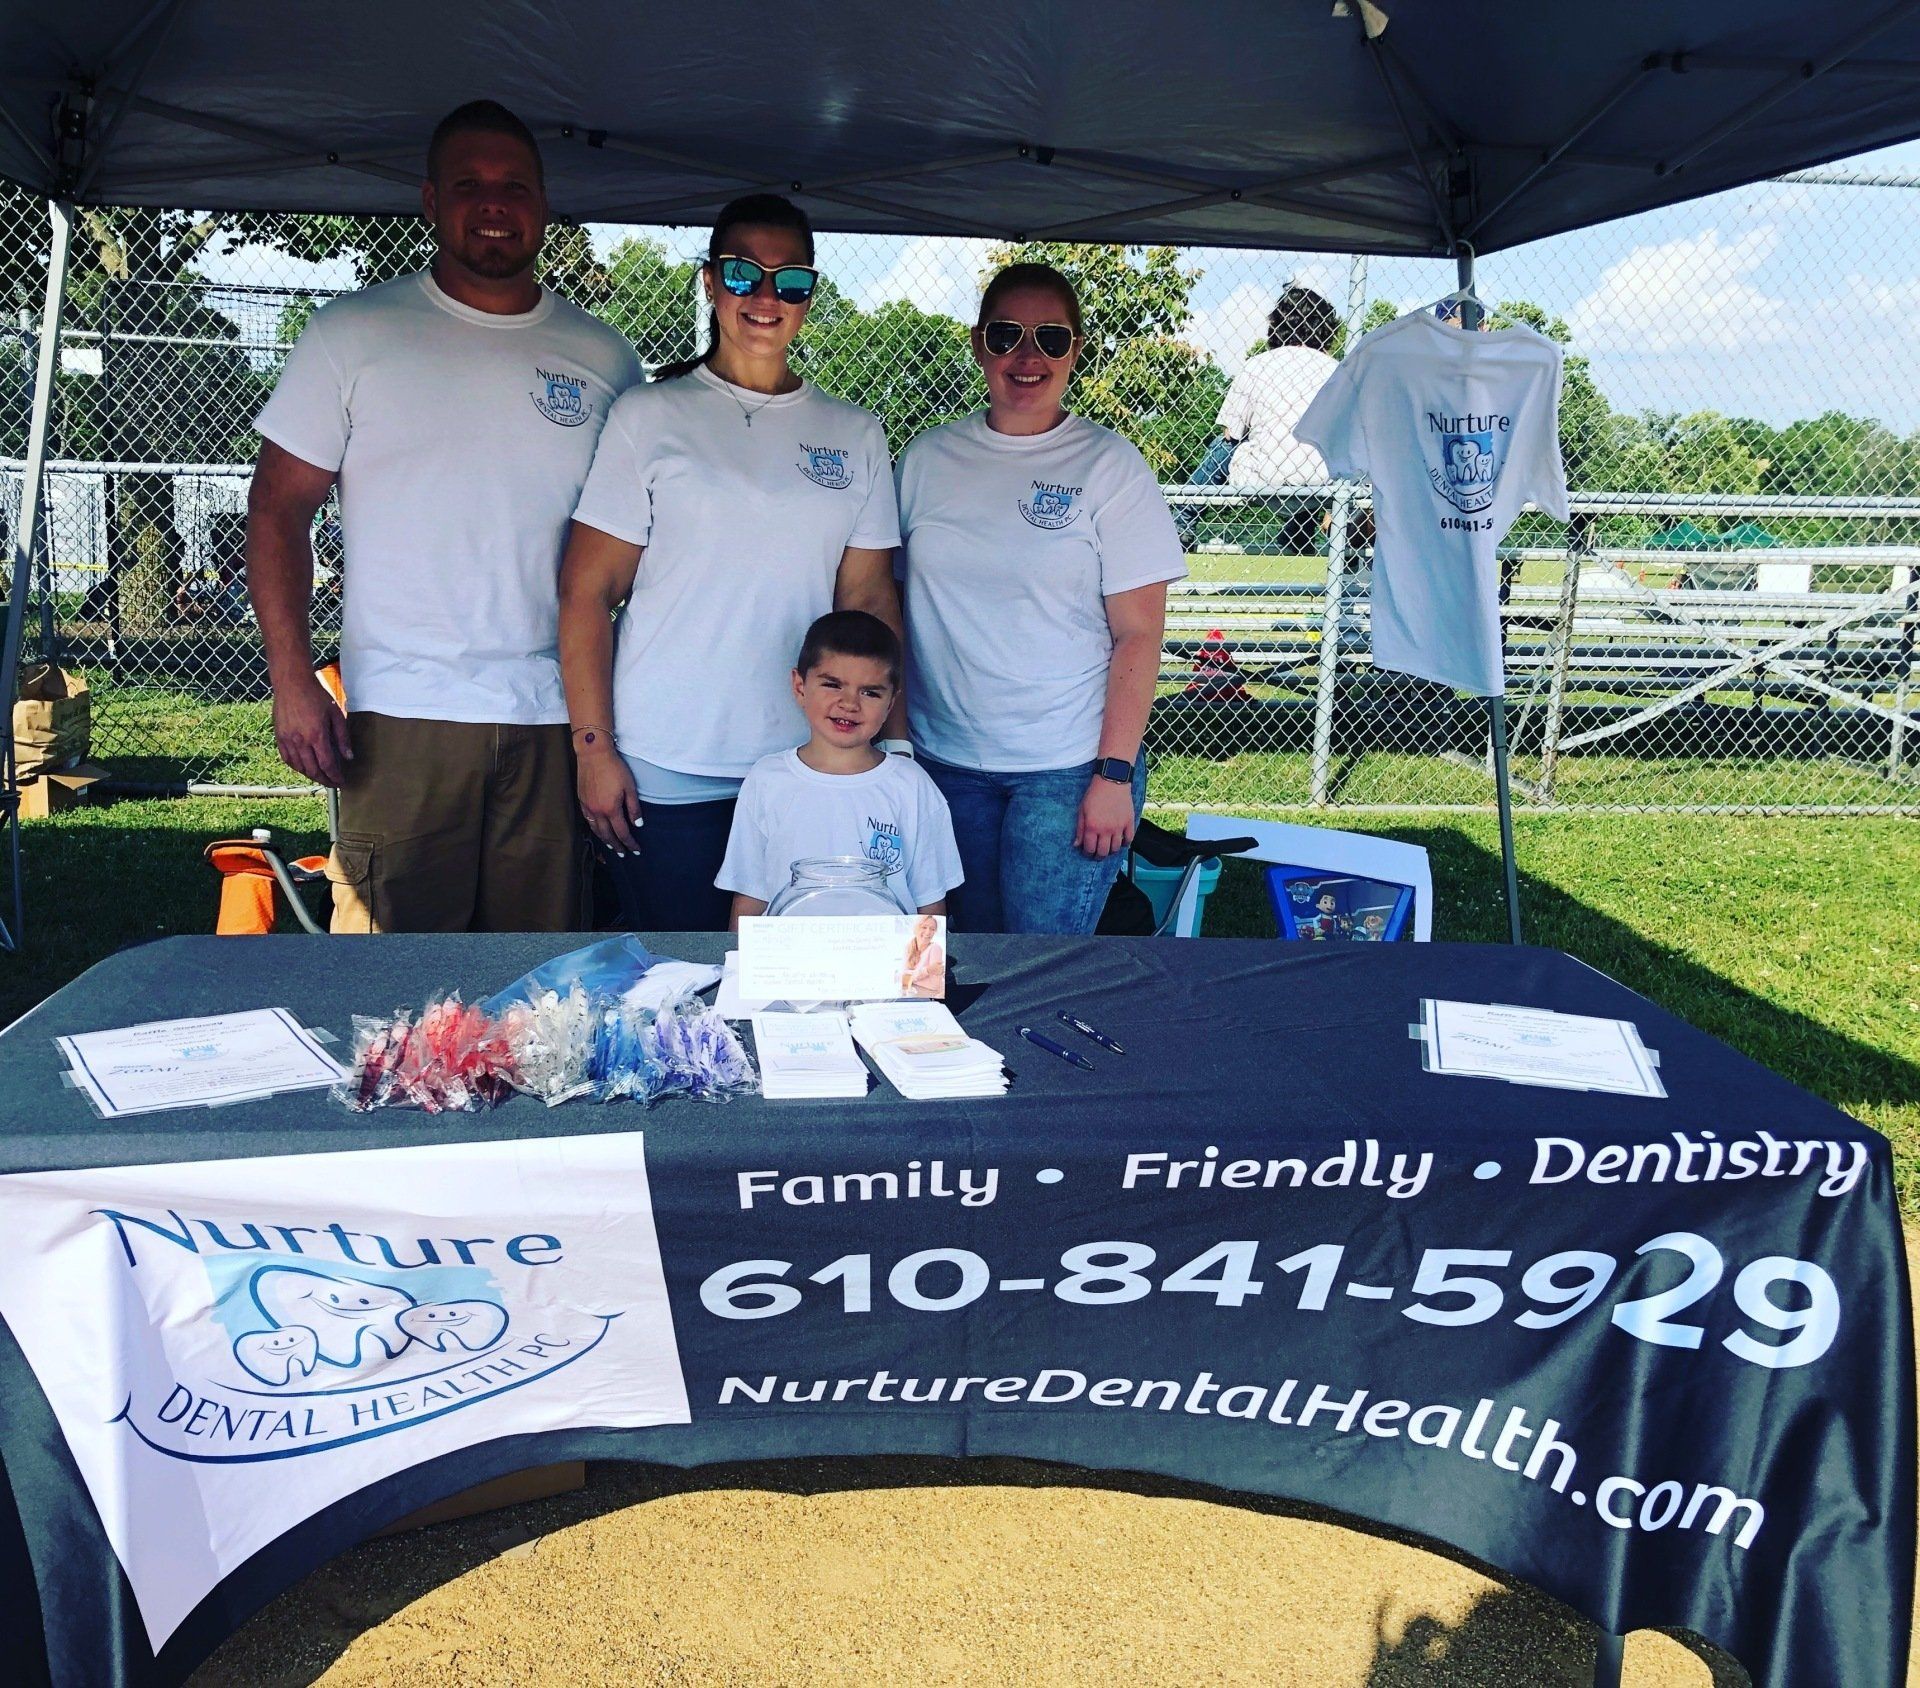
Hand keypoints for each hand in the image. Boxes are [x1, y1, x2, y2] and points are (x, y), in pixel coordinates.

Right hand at [272, 671, 352, 786]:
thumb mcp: (336, 715)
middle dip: (324, 780)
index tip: (341, 782)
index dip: (335, 776)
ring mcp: (287, 740)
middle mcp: (300, 741)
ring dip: (311, 775)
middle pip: (313, 770)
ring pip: (299, 767)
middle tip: (333, 784)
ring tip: (320, 777)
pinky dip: (297, 767)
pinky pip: (287, 758)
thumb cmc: (316, 696)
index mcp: (316, 736)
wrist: (292, 684)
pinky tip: (304, 768)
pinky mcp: (279, 737)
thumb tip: (349, 757)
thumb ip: (343, 737)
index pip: (327, 765)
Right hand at [577, 744, 641, 852]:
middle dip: (617, 846)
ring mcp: (588, 807)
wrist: (593, 754)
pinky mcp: (582, 801)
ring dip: (605, 840)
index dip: (630, 843)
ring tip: (612, 847)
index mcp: (611, 809)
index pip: (622, 832)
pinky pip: (588, 821)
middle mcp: (597, 811)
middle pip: (608, 835)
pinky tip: (599, 831)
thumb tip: (638, 824)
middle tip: (624, 854)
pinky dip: (595, 829)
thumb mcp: (630, 787)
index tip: (636, 850)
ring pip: (596, 830)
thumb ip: (634, 808)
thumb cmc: (614, 768)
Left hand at [1074, 775, 1135, 858]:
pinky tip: (1120, 841)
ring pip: (1116, 848)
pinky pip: (1129, 839)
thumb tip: (1076, 844)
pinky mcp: (1129, 822)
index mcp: (1092, 827)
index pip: (1090, 849)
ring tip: (1108, 848)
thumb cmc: (1094, 794)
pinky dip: (1125, 843)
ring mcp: (1119, 827)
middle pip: (1103, 852)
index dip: (1088, 853)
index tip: (1088, 852)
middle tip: (1097, 854)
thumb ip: (1080, 829)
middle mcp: (1106, 829)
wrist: (1111, 781)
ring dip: (1111, 851)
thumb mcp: (1082, 810)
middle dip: (1099, 856)